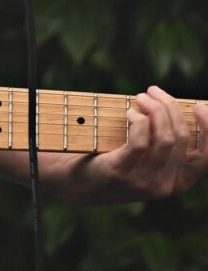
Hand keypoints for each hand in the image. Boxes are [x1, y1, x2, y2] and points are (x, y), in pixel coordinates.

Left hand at [56, 86, 207, 204]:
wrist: (80, 183)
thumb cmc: (116, 158)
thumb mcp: (146, 154)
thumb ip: (163, 138)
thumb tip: (174, 105)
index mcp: (178, 181)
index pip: (206, 158)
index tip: (199, 106)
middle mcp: (166, 185)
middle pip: (181, 137)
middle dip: (169, 106)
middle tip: (152, 91)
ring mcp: (144, 182)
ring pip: (164, 137)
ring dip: (153, 108)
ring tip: (140, 97)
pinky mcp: (122, 173)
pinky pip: (140, 140)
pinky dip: (138, 119)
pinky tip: (129, 112)